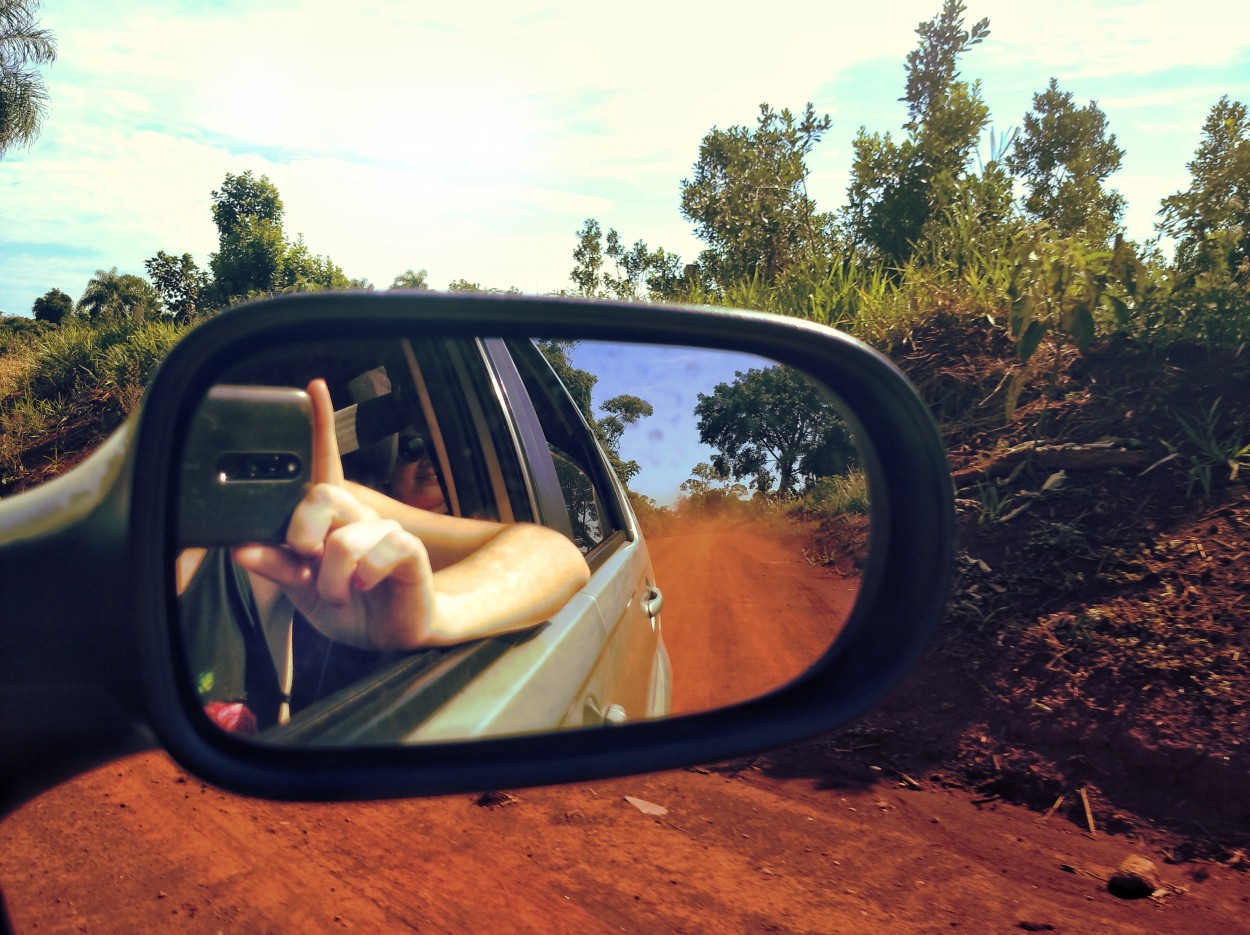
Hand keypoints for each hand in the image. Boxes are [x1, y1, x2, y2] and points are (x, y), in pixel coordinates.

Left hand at [233, 380, 443, 650]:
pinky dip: (366, 573)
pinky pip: (384, 548)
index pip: (323, 464)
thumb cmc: (351, 607)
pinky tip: (366, 585)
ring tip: (338, 593)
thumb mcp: (303, 590)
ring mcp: (384, 532)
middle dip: (303, 530)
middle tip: (306, 558)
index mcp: (329, 522)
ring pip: (346, 534)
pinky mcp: (408, 551)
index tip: (314, 388)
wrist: (391, 634)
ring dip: (333, 575)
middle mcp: (357, 518)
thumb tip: (241, 548)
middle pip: (323, 494)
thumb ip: (276, 567)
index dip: (320, 425)